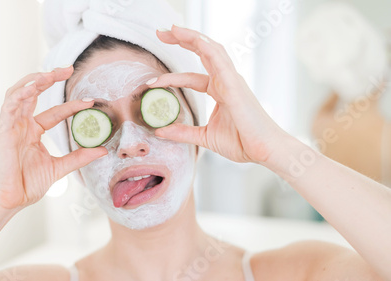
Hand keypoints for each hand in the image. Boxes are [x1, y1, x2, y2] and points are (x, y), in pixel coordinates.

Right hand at [0, 66, 106, 209]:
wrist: (10, 201)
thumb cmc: (28, 185)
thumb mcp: (60, 167)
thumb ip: (79, 157)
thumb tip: (103, 151)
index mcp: (33, 131)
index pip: (55, 112)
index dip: (72, 105)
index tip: (90, 101)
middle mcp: (22, 124)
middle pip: (34, 93)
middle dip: (50, 78)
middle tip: (68, 68)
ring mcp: (11, 126)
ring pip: (19, 93)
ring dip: (34, 80)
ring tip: (51, 73)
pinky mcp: (2, 130)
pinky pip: (8, 106)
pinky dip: (19, 94)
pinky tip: (33, 86)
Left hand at [150, 25, 288, 163]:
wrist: (264, 151)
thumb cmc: (243, 142)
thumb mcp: (205, 137)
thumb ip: (183, 132)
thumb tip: (160, 131)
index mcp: (219, 90)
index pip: (190, 76)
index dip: (170, 77)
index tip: (150, 82)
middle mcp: (225, 81)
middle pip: (201, 52)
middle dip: (181, 39)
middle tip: (160, 32)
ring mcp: (231, 80)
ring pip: (210, 50)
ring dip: (191, 36)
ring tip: (171, 29)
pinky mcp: (235, 85)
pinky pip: (220, 60)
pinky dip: (207, 48)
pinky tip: (194, 39)